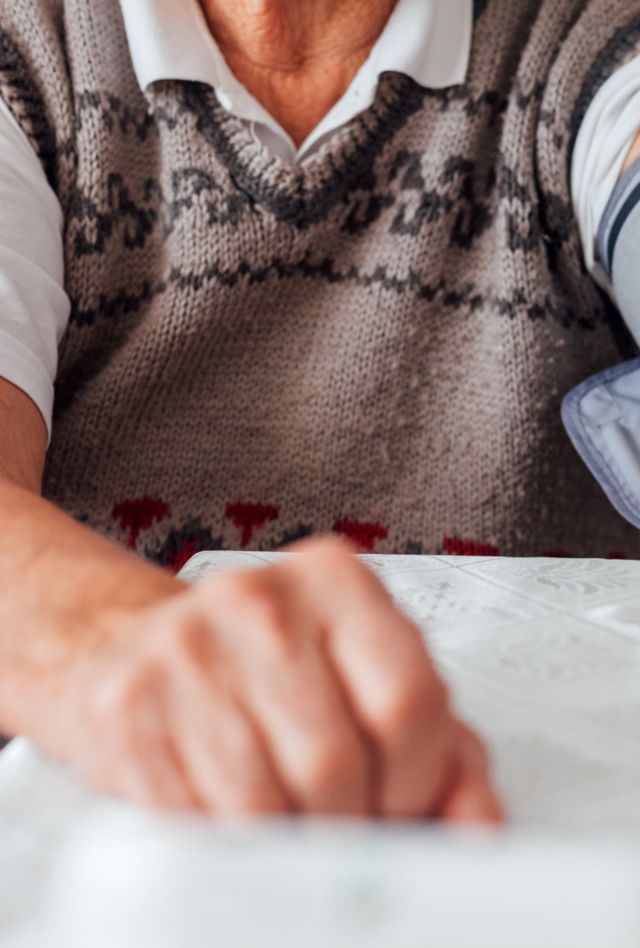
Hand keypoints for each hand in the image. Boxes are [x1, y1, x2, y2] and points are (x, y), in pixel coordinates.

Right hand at [59, 538, 502, 821]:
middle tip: (338, 819)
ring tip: (283, 809)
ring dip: (283, 837)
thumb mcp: (372, 688)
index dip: (416, 781)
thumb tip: (478, 830)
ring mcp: (187, 646)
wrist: (146, 648)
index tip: (400, 803)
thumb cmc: (272, 667)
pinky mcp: (128, 702)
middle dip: (348, 820)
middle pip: (336, 762)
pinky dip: (223, 841)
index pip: (409, 699)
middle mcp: (262, 599)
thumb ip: (445, 754)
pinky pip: (196, 820)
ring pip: (264, 804)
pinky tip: (226, 803)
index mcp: (338, 581)